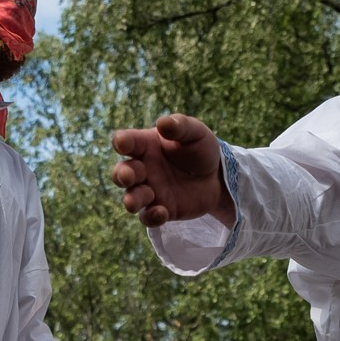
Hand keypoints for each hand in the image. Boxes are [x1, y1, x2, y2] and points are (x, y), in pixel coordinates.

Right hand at [111, 115, 236, 227]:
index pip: (127, 142)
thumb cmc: (200, 149)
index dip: (122, 142)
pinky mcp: (161, 209)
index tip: (123, 143)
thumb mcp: (196, 132)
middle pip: (122, 172)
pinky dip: (151, 217)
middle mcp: (143, 169)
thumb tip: (162, 123)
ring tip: (133, 203)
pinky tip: (161, 213)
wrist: (217, 176)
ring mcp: (150, 191)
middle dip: (122, 175)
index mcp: (145, 145)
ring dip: (131, 200)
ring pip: (131, 197)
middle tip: (127, 176)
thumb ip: (180, 126)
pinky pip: (148, 217)